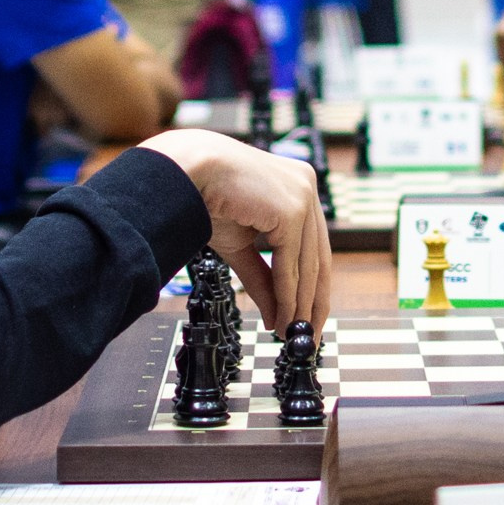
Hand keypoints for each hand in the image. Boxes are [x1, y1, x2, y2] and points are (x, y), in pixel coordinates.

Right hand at [140, 129, 330, 334]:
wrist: (185, 171)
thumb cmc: (206, 196)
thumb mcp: (241, 246)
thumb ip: (263, 277)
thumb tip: (276, 314)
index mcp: (298, 190)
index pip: (314, 247)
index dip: (313, 286)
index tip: (308, 316)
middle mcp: (306, 188)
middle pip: (318, 257)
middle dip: (312, 301)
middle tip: (307, 333)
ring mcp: (302, 196)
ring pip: (307, 263)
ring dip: (299, 304)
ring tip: (290, 331)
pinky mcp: (293, 207)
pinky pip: (292, 261)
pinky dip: (288, 293)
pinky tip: (283, 315)